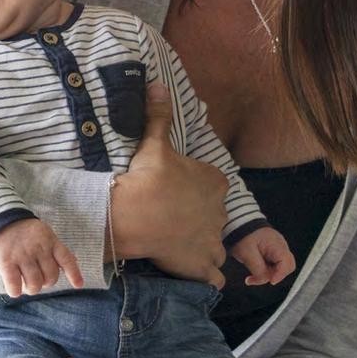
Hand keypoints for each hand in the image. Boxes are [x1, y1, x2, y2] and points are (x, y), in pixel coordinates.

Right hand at [0, 218, 84, 297]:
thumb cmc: (25, 232)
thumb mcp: (45, 235)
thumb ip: (57, 249)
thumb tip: (75, 261)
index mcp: (49, 241)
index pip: (66, 259)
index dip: (74, 273)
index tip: (78, 285)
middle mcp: (38, 249)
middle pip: (50, 277)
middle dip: (45, 283)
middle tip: (37, 279)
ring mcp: (22, 256)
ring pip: (34, 284)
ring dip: (31, 289)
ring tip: (25, 283)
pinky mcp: (6, 262)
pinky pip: (14, 285)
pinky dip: (16, 291)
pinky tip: (15, 288)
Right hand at [112, 83, 228, 286]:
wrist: (136, 216)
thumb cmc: (147, 179)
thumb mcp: (154, 143)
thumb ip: (159, 115)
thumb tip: (158, 83)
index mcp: (214, 182)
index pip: (213, 184)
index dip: (196, 188)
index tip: (176, 191)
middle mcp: (220, 211)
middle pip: (214, 214)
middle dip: (199, 217)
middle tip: (171, 217)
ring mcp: (213, 240)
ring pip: (216, 244)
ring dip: (203, 245)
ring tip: (178, 242)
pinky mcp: (202, 265)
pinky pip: (214, 275)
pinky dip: (206, 275)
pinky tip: (190, 270)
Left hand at [231, 226, 295, 285]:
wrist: (238, 224)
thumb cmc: (243, 235)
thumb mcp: (247, 253)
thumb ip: (258, 268)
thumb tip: (266, 279)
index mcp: (277, 245)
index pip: (286, 263)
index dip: (280, 274)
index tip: (271, 281)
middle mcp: (280, 247)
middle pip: (286, 267)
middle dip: (273, 275)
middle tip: (257, 278)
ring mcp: (277, 249)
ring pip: (279, 268)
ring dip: (267, 274)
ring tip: (251, 276)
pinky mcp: (271, 252)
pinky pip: (273, 265)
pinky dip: (264, 270)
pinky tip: (254, 271)